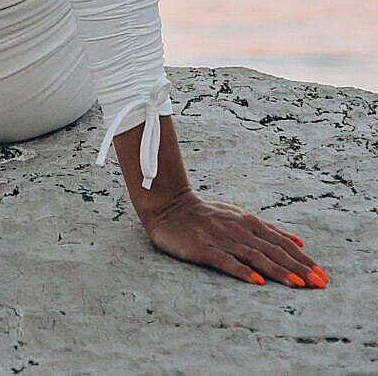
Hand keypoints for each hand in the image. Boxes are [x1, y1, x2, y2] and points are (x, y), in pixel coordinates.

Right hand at [142, 190, 328, 287]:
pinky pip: (226, 261)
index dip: (303, 259)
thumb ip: (267, 229)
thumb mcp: (238, 216)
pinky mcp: (204, 248)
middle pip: (274, 251)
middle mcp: (239, 229)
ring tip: (298, 284)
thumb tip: (297, 241)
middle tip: (320, 283)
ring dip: (278, 271)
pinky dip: (243, 271)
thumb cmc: (206, 214)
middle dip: (299, 268)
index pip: (282, 243)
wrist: (169, 206)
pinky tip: (257, 281)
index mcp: (249, 222)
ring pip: (255, 257)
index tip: (322, 275)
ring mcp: (222, 239)